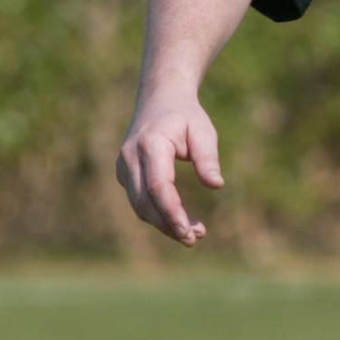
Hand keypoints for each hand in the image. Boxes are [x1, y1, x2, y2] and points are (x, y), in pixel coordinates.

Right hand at [116, 92, 224, 246]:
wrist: (159, 100)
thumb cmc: (186, 116)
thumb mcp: (203, 131)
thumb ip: (208, 157)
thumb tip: (216, 185)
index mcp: (150, 145)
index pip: (158, 186)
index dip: (172, 211)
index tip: (188, 230)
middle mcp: (130, 158)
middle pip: (145, 202)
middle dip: (168, 224)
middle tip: (195, 239)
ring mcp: (124, 168)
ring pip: (140, 206)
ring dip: (164, 224)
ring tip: (193, 235)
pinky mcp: (126, 176)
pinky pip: (140, 201)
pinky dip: (158, 215)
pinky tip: (180, 223)